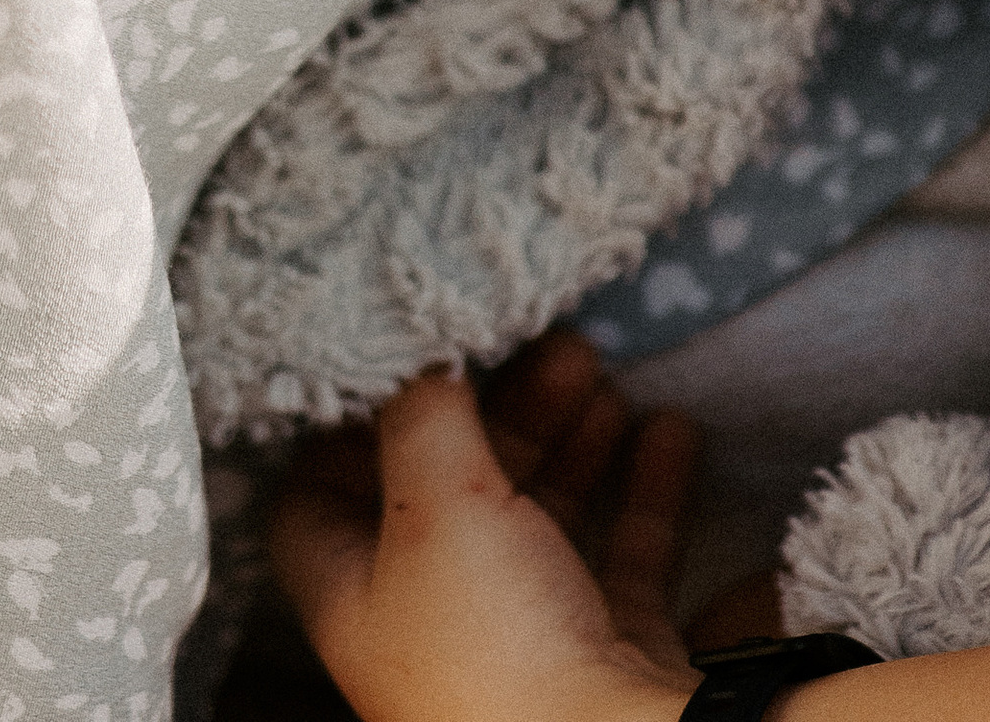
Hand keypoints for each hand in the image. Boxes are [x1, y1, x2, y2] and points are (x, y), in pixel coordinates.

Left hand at [269, 332, 699, 721]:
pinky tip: (672, 430)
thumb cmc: (492, 645)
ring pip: (539, 512)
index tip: (407, 351)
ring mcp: (522, 635)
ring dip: (572, 434)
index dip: (349, 425)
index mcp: (359, 594)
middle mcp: (432, 617)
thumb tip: (418, 350)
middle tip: (547, 344)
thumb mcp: (436, 506)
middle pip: (448, 487)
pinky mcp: (604, 646)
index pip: (317, 498)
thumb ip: (423, 415)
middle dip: (497, 406)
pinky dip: (645, 485)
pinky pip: (622, 550)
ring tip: (602, 372)